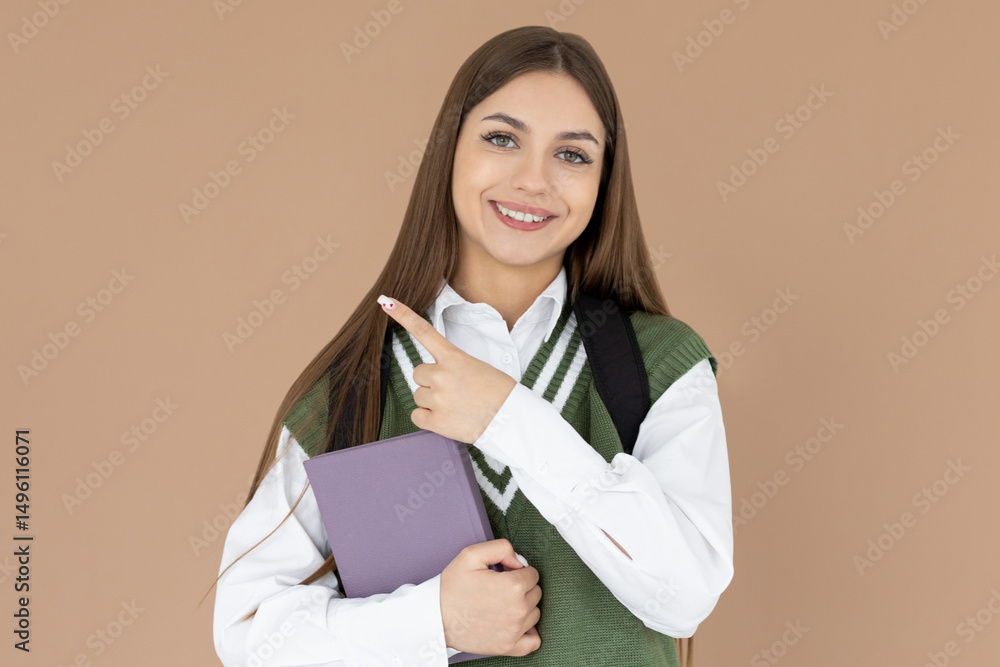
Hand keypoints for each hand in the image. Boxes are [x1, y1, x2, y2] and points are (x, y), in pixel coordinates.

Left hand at [378, 294, 517, 443]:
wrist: (510, 419)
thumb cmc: (498, 392)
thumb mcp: (477, 367)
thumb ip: (452, 366)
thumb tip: (433, 377)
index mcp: (454, 358)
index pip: (424, 332)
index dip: (404, 316)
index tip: (386, 302)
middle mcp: (442, 375)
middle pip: (418, 374)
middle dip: (431, 382)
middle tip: (454, 391)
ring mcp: (438, 399)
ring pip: (418, 396)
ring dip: (432, 402)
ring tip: (456, 406)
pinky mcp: (436, 421)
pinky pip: (417, 416)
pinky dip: (428, 419)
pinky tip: (448, 418)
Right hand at [440, 539, 541, 655]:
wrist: (435, 617)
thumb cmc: (451, 587)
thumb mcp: (472, 555)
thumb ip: (502, 548)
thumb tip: (520, 561)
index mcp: (512, 586)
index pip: (533, 574)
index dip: (518, 571)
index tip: (504, 574)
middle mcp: (518, 610)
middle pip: (535, 593)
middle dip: (522, 588)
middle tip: (500, 588)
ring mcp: (514, 631)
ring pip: (534, 614)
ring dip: (524, 607)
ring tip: (501, 604)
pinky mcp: (507, 647)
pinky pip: (533, 641)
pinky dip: (529, 632)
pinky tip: (515, 624)